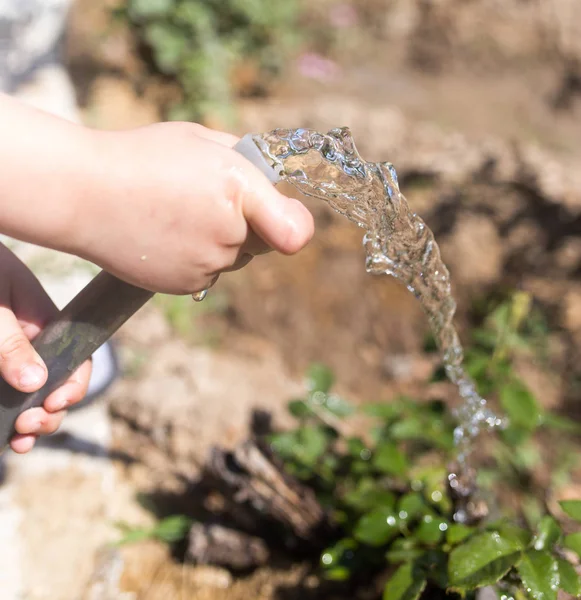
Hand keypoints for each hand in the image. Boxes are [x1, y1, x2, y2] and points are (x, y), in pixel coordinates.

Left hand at [0, 244, 91, 453]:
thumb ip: (10, 343)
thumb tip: (34, 385)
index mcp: (44, 321)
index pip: (77, 356)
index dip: (74, 385)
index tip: (53, 403)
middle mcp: (32, 340)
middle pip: (57, 384)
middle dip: (50, 413)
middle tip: (28, 427)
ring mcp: (11, 354)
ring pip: (32, 394)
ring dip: (32, 422)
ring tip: (19, 438)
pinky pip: (9, 392)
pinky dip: (8, 417)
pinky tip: (7, 436)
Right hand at [72, 123, 313, 294]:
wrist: (84, 193)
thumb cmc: (142, 157)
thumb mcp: (200, 140)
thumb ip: (246, 161)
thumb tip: (270, 180)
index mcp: (238, 188)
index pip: (294, 230)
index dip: (293, 223)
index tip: (285, 215)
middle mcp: (228, 233)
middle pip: (263, 242)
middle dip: (250, 225)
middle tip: (210, 202)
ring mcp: (207, 264)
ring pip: (235, 258)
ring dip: (221, 242)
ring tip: (179, 216)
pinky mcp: (186, 284)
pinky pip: (209, 273)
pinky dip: (198, 259)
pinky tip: (168, 235)